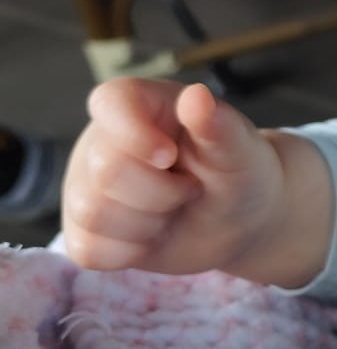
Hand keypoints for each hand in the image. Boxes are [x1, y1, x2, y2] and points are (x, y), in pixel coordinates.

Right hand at [62, 79, 324, 284]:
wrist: (237, 221)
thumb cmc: (237, 171)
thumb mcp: (239, 148)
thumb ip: (218, 124)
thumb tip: (197, 96)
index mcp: (137, 105)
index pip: (110, 103)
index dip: (136, 134)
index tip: (170, 156)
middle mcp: (101, 142)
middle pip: (106, 171)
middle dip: (162, 193)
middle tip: (191, 189)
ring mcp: (86, 187)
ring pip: (92, 213)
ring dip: (148, 223)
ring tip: (173, 210)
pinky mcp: (85, 230)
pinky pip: (88, 250)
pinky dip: (129, 252)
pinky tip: (153, 236)